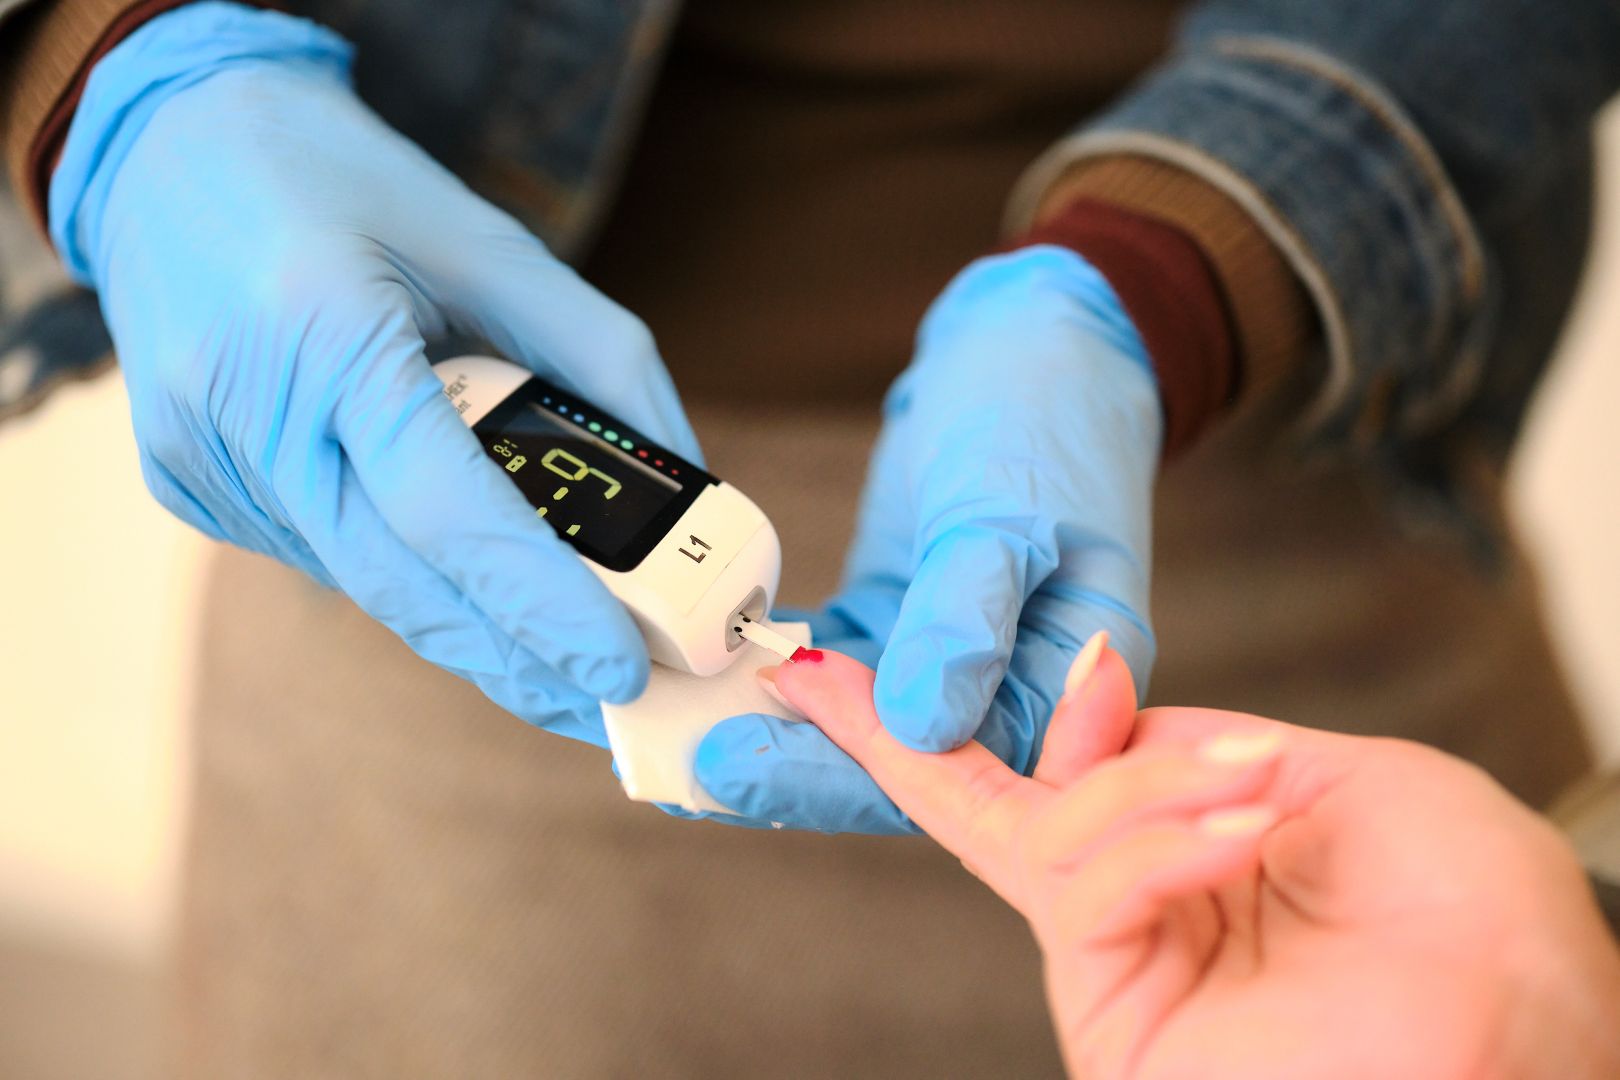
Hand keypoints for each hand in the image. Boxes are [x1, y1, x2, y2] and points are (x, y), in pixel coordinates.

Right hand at [51, 4, 700, 739]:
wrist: (173, 152)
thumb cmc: (352, 185)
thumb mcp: (493, 243)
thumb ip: (600, 358)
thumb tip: (682, 477)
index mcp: (321, 335)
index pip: (445, 509)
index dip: (539, 602)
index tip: (620, 670)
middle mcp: (246, 415)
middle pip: (403, 586)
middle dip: (518, 661)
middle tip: (613, 706)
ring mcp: (205, 463)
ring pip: (368, 586)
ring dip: (470, 631)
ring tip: (564, 663)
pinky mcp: (191, 488)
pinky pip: (327, 556)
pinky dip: (407, 575)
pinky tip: (463, 578)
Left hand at [695, 246, 1160, 831]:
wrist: (1035, 342)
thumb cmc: (1043, 414)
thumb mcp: (1006, 509)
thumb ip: (966, 618)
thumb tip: (917, 726)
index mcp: (1069, 690)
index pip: (951, 771)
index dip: (837, 779)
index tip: (732, 765)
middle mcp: (1014, 696)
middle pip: (892, 770)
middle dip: (780, 769)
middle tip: (671, 764)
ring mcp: (952, 669)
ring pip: (854, 731)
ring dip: (768, 733)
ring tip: (669, 735)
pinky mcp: (903, 633)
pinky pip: (836, 678)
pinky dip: (774, 679)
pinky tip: (703, 679)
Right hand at [769, 644, 1619, 1078]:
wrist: (1536, 1024)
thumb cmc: (1477, 913)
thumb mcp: (1337, 773)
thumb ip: (1196, 742)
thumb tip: (1098, 703)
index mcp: (1188, 844)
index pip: (1051, 770)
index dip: (971, 714)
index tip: (872, 661)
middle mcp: (1143, 906)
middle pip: (983, 809)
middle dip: (891, 739)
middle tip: (814, 673)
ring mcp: (1125, 965)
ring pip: (1044, 838)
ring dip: (1142, 784)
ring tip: (1254, 785)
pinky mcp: (1119, 1014)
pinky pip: (1089, 893)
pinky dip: (1156, 838)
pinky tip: (1238, 826)